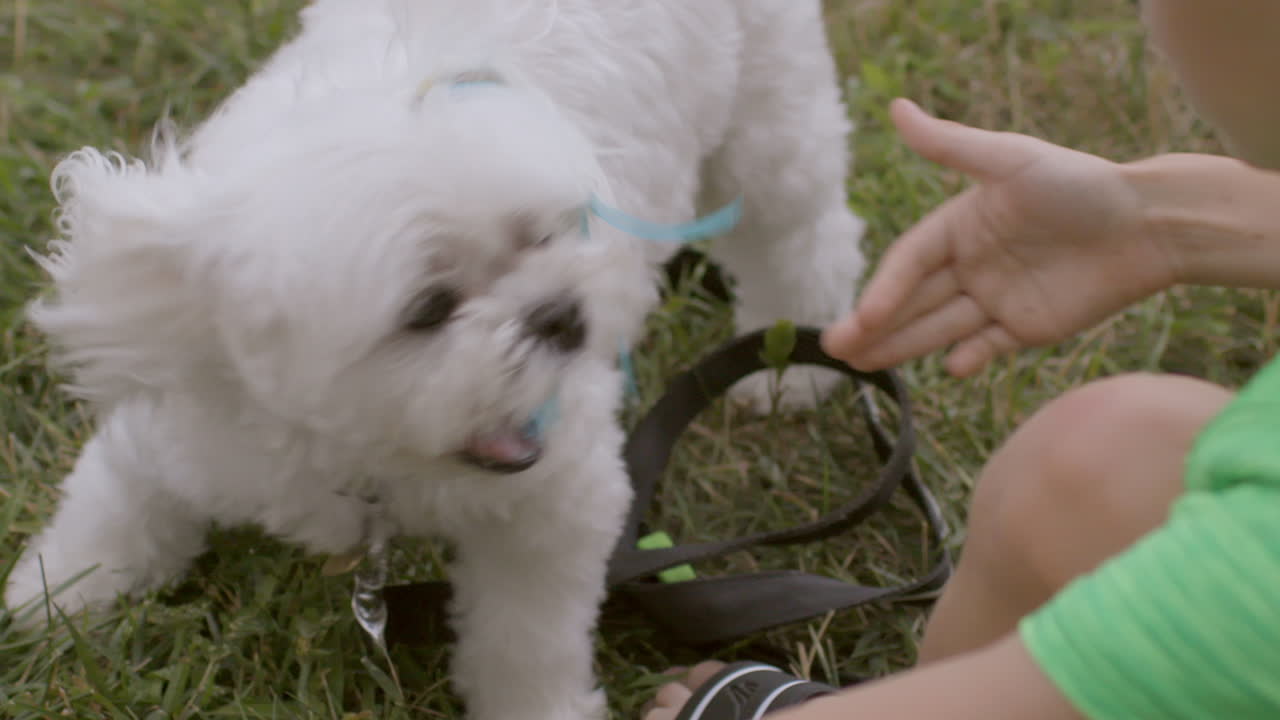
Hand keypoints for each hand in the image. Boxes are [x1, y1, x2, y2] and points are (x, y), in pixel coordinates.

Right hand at [824, 99, 1178, 376]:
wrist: (1151, 224)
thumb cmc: (1079, 184)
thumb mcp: (1010, 159)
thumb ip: (950, 146)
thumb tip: (895, 108)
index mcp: (959, 226)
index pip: (909, 261)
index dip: (884, 289)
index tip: (863, 317)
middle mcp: (970, 264)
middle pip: (913, 301)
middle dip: (875, 326)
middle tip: (835, 350)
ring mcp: (996, 299)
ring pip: (939, 327)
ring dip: (902, 348)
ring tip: (863, 367)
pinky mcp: (1026, 329)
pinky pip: (988, 346)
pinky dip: (969, 358)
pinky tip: (951, 368)